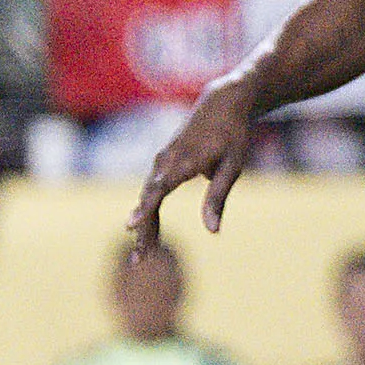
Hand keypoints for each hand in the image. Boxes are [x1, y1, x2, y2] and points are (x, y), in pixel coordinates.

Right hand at [129, 77, 257, 246]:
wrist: (221, 103)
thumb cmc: (232, 135)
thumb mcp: (233, 166)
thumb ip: (218, 197)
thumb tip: (212, 231)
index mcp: (184, 161)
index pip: (159, 189)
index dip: (145, 209)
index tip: (131, 225)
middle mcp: (165, 161)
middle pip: (148, 201)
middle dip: (143, 232)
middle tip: (139, 261)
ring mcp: (160, 162)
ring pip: (147, 199)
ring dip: (143, 227)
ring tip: (141, 255)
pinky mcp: (161, 164)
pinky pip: (151, 193)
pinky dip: (147, 214)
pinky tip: (147, 234)